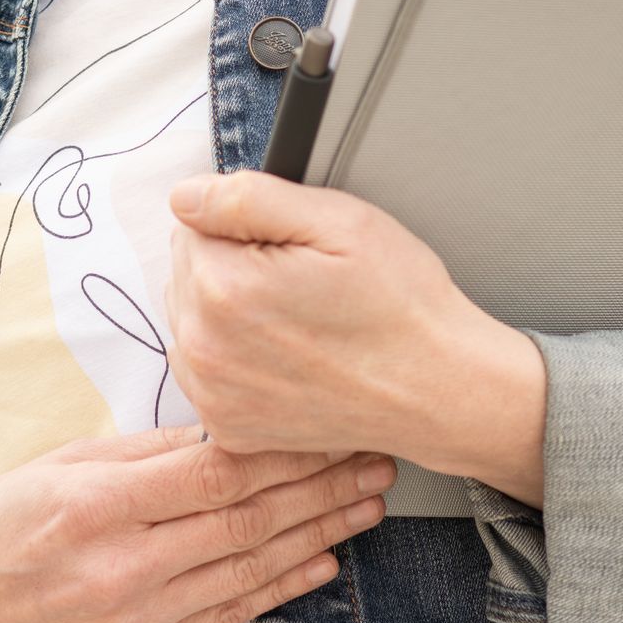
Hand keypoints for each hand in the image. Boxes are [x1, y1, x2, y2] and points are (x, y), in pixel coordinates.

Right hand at [0, 426, 393, 622]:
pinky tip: (324, 563)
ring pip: (247, 566)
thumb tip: (222, 428)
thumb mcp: (57, 465)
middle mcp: (121, 566)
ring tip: (370, 500)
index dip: (282, 447)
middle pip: (244, 518)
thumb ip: (140, 453)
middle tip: (376, 453)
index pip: (212, 470)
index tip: (330, 420)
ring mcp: (136, 616)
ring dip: (318, 532)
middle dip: (319, 484)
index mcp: (94, 505)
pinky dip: (281, 588)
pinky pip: (227, 614)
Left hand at [164, 172, 546, 501]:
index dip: (246, 223)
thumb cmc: (400, 306)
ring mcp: (213, 395)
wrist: (437, 388)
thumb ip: (248, 197)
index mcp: (223, 288)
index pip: (192, 221)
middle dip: (232, 263)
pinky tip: (284, 352)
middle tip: (302, 281)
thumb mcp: (338, 221)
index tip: (293, 247)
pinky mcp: (228, 426)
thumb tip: (185, 196)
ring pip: (192, 316)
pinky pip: (205, 366)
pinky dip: (234, 354)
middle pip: (186, 269)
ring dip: (227, 308)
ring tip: (296, 317)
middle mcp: (205, 348)